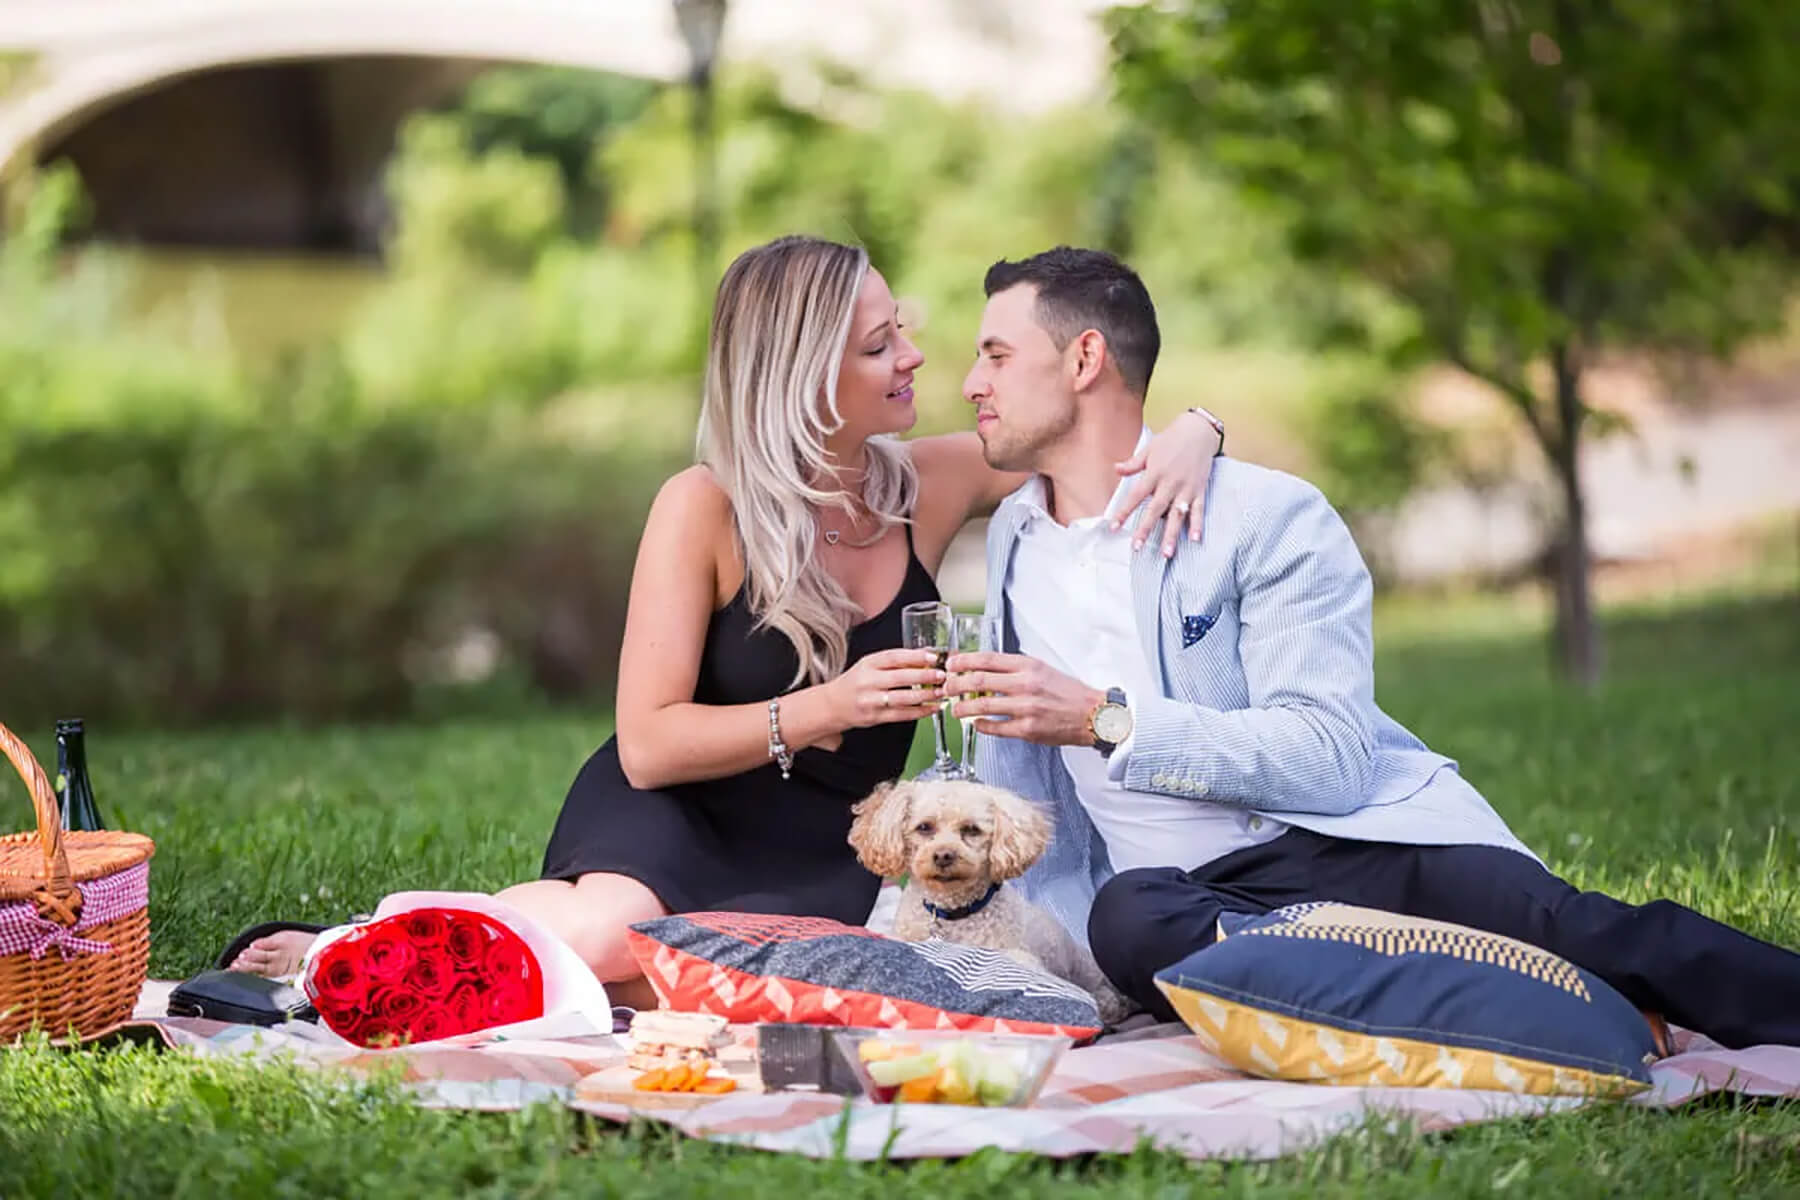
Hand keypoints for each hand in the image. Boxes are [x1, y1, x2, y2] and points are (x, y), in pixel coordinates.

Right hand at [832, 648, 945, 729]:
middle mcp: (868, 682)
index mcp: (868, 664)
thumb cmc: (856, 682)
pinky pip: (901, 715)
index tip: (933, 658)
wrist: (833, 705)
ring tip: (940, 692)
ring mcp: (871, 701)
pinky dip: (920, 712)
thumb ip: (895, 661)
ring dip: (925, 696)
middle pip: (900, 678)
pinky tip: (931, 708)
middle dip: (925, 677)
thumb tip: (925, 656)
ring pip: (903, 698)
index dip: (915, 657)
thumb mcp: (870, 665)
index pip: (894, 657)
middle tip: (942, 675)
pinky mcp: (875, 717)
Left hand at [943, 652, 1103, 747]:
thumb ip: (1015, 669)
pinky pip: (995, 727)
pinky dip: (981, 725)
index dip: (964, 661)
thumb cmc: (1067, 692)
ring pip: (982, 705)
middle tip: (946, 688)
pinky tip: (976, 723)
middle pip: (978, 680)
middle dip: (956, 684)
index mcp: (1028, 666)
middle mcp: (1026, 684)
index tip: (951, 664)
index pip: (987, 659)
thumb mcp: (1042, 669)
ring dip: (962, 708)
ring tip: (954, 710)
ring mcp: (1026, 708)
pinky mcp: (1027, 729)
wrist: (1092, 714)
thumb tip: (984, 669)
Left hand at [1111, 409, 1221, 556]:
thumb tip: (1115, 469)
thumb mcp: (1149, 449)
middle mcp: (1170, 483)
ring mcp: (1186, 488)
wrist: (1199, 431)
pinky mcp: (1199, 490)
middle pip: (1156, 510)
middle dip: (1146, 529)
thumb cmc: (1171, 439)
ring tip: (1167, 553)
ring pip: (1178, 515)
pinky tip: (1195, 539)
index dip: (1124, 512)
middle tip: (1137, 547)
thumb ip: (1133, 464)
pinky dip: (1198, 524)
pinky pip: (1198, 510)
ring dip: (1172, 534)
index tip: (1113, 526)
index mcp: (1154, 473)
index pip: (1136, 496)